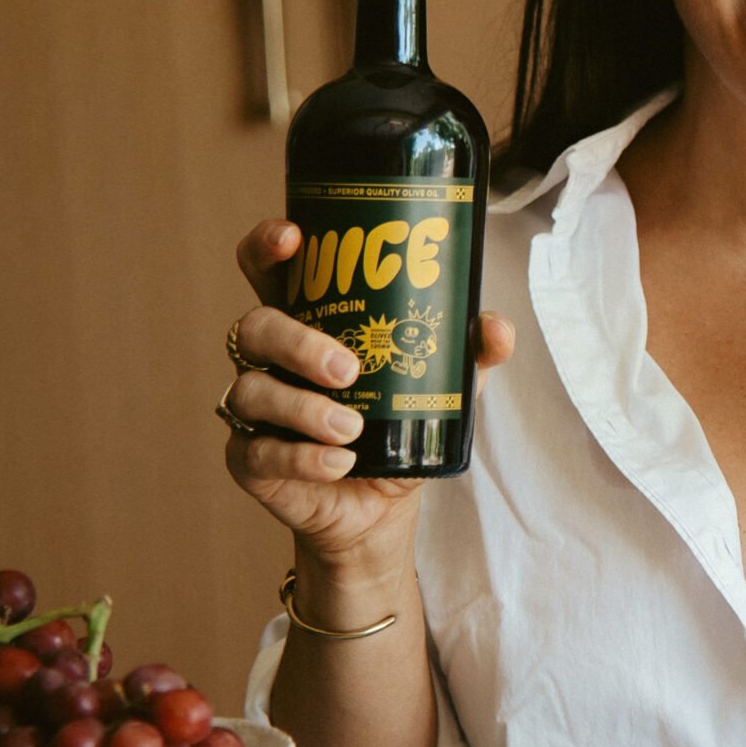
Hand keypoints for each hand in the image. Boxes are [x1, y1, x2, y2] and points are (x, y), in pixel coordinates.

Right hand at [221, 220, 513, 572]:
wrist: (380, 507)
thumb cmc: (399, 426)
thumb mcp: (443, 386)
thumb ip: (469, 353)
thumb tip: (496, 328)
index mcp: (307, 321)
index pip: (267, 269)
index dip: (268, 246)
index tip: (294, 238)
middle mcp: (271, 359)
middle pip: (256, 325)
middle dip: (298, 341)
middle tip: (348, 367)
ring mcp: (254, 408)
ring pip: (252, 390)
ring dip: (304, 408)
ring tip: (353, 428)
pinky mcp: (249, 459)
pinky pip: (259, 452)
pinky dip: (301, 457)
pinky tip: (337, 463)